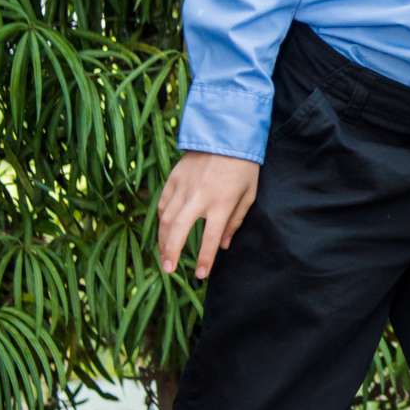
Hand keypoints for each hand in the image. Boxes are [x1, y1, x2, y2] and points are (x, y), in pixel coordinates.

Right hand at [157, 151, 259, 278]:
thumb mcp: (248, 195)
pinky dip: (161, 219)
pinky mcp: (173, 178)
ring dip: (162, 239)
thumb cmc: (243, 167)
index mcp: (221, 203)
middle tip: (167, 269)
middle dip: (171, 253)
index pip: (210, 239)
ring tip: (163, 255)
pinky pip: (162, 203)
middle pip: (179, 231)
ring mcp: (183, 187)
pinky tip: (163, 229)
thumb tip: (223, 245)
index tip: (201, 275)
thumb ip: (235, 221)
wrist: (227, 134)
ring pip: (166, 218)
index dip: (205, 260)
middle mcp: (199, 197)